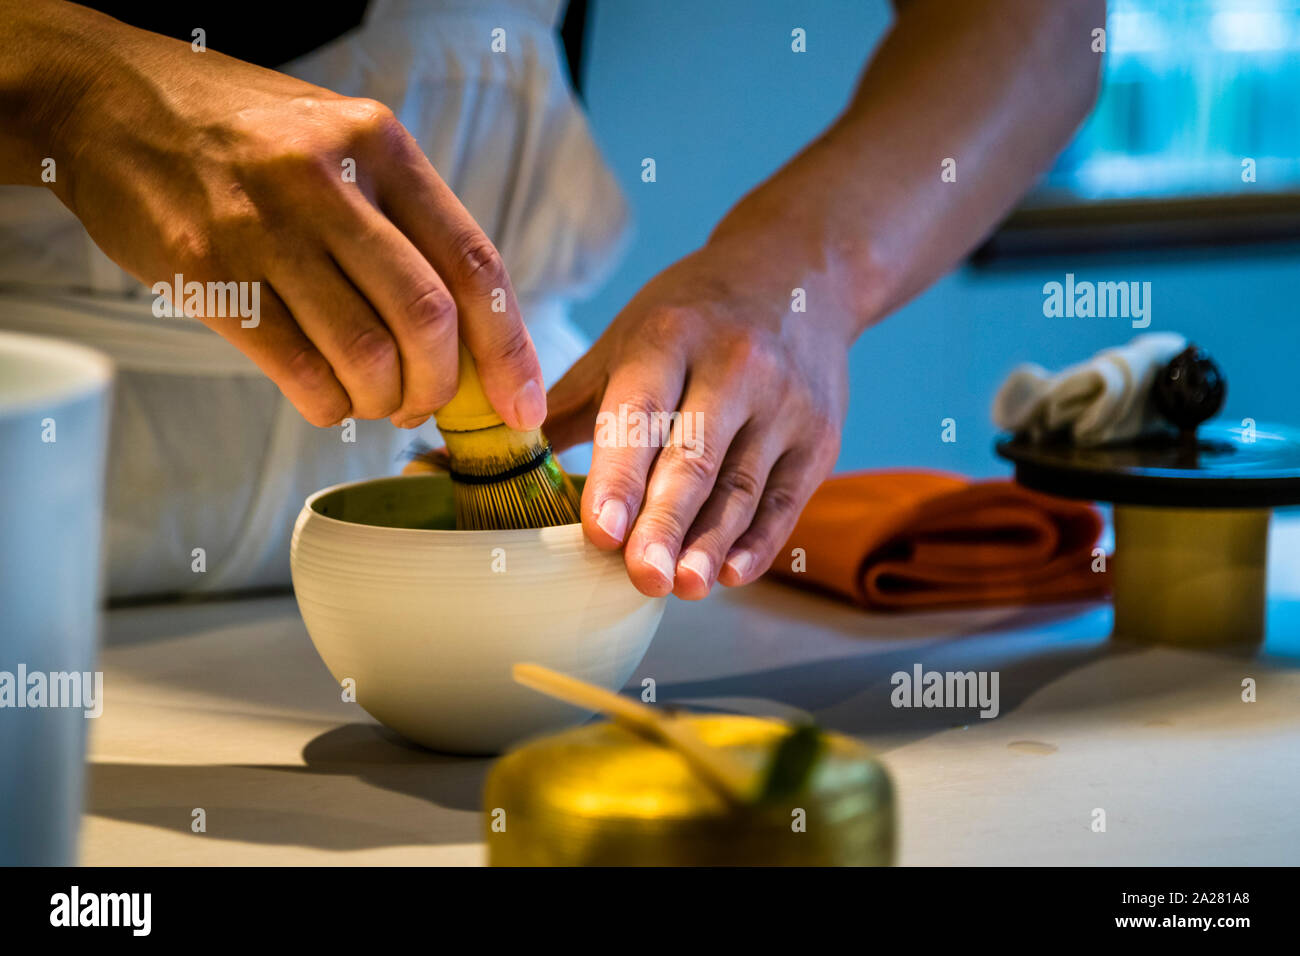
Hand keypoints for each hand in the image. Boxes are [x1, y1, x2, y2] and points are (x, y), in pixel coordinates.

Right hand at [37, 8, 543, 429]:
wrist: (108, 99)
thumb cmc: (243, 136)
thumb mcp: (342, 143)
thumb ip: (403, 220)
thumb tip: (468, 332)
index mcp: (382, 146)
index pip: (474, 263)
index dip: (508, 349)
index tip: (519, 405)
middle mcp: (331, 180)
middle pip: (427, 319)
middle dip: (440, 388)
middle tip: (425, 406)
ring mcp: (264, 224)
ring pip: (364, 354)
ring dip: (380, 402)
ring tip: (371, 401)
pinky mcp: (207, 269)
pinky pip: (295, 369)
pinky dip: (325, 405)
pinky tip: (323, 398)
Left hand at [546, 228, 851, 598]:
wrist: (798, 277)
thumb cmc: (691, 320)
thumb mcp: (626, 342)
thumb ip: (563, 405)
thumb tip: (468, 461)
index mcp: (669, 337)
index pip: (640, 413)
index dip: (620, 475)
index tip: (599, 530)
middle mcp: (735, 365)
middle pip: (696, 456)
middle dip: (667, 521)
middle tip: (643, 577)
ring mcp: (784, 402)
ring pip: (743, 485)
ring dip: (712, 541)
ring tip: (684, 587)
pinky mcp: (820, 436)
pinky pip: (787, 498)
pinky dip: (760, 541)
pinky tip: (731, 573)